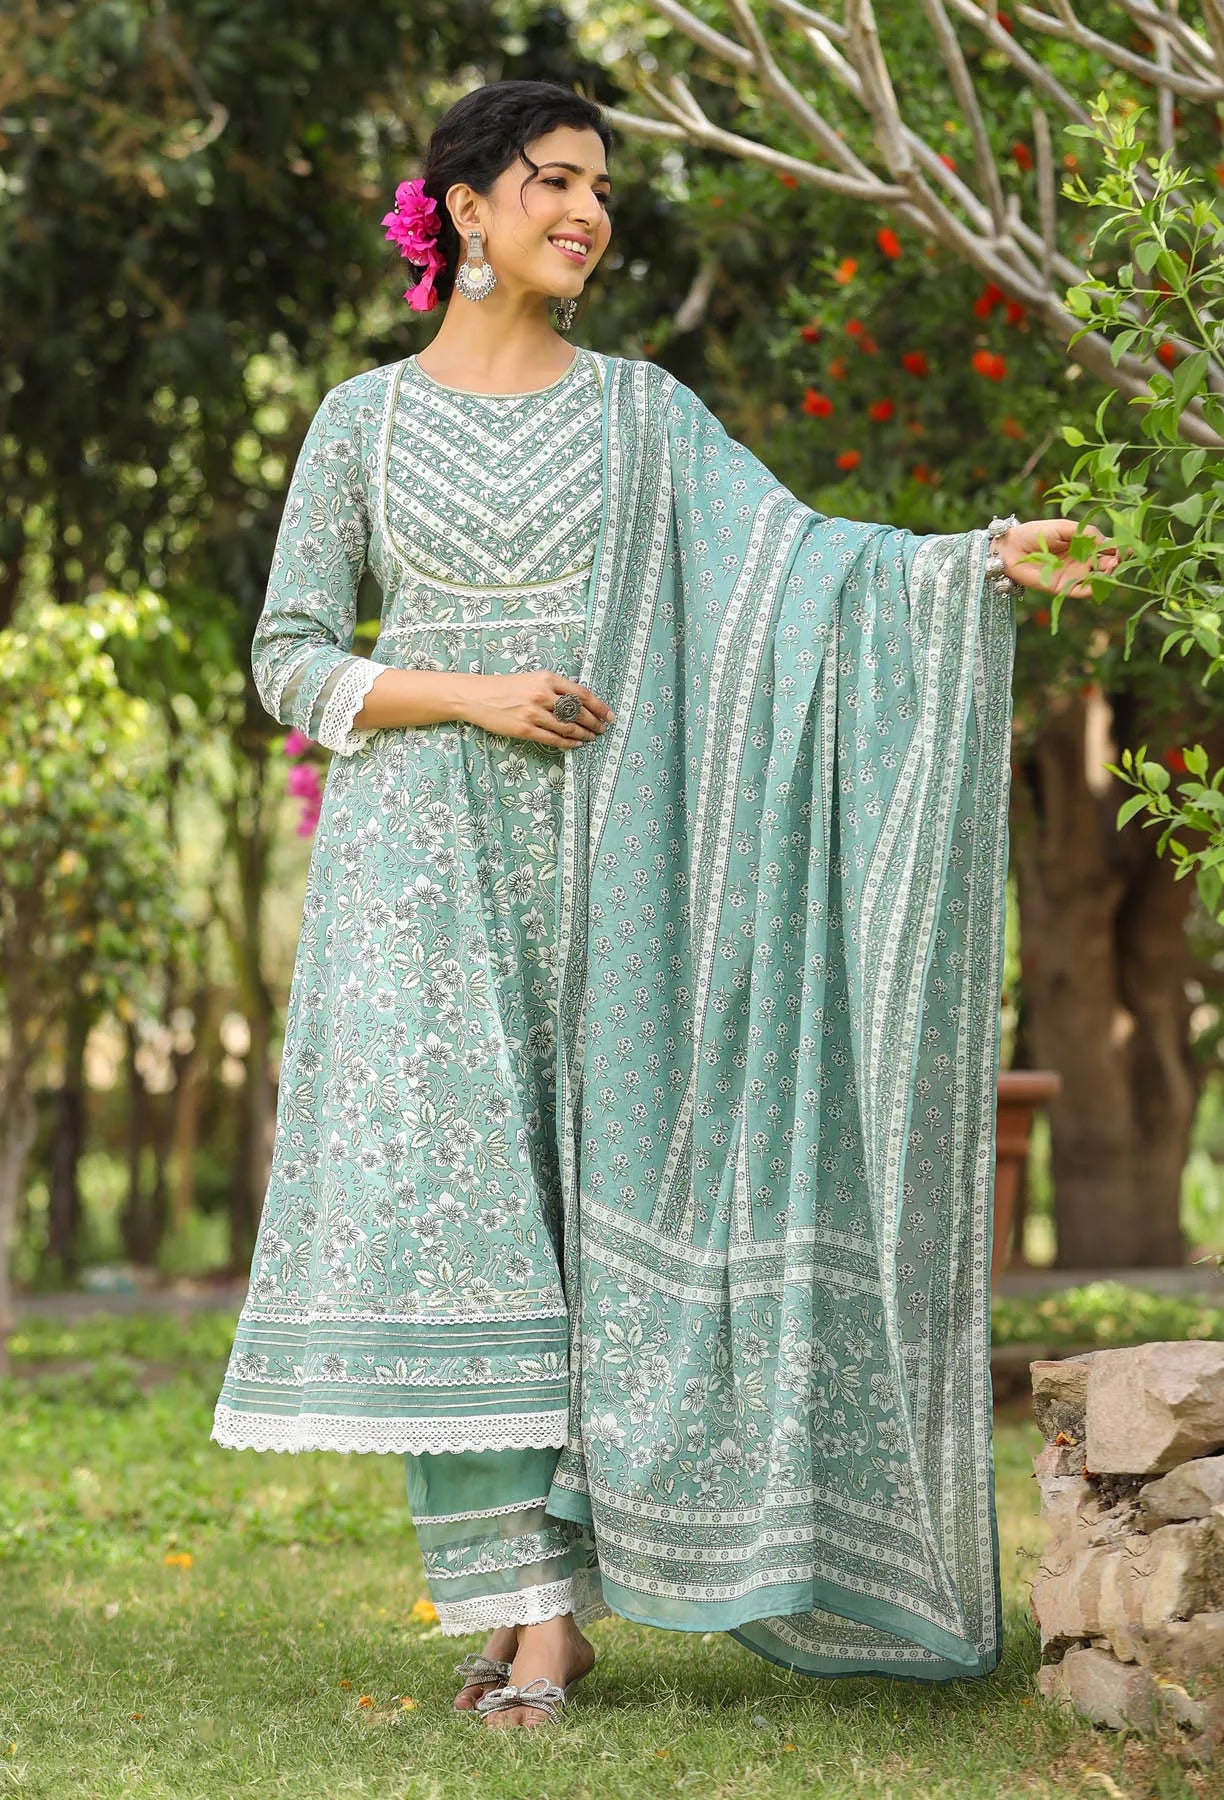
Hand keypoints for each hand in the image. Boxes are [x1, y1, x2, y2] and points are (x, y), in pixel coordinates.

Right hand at [457, 672, 615, 749]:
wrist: (477, 696)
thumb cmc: (506, 687)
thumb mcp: (533, 679)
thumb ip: (555, 688)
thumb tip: (579, 703)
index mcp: (547, 679)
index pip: (582, 694)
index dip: (600, 707)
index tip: (610, 715)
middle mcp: (543, 694)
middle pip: (579, 712)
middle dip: (595, 723)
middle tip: (603, 729)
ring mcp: (534, 713)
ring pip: (568, 727)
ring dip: (583, 735)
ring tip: (591, 738)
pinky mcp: (525, 729)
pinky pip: (553, 739)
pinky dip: (568, 743)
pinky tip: (575, 744)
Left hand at [997, 518, 1119, 598]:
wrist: (1012, 547)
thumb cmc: (1038, 532)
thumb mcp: (1065, 528)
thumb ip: (1087, 533)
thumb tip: (1107, 543)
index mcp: (1086, 546)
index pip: (1109, 549)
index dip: (1120, 549)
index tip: (1129, 546)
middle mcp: (1083, 562)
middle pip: (1108, 566)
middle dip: (1117, 563)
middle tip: (1120, 558)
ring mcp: (1074, 576)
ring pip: (1098, 580)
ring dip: (1108, 576)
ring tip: (1111, 567)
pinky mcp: (1063, 588)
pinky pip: (1082, 592)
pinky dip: (1093, 589)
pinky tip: (1098, 580)